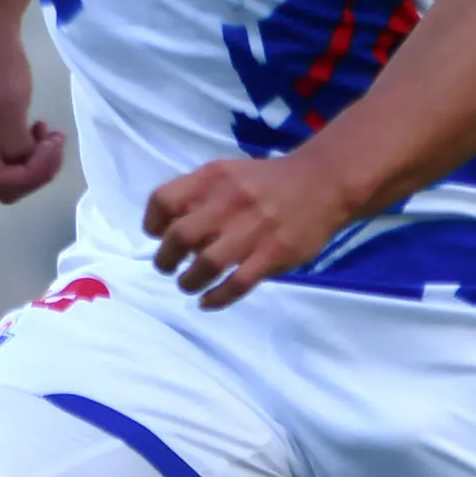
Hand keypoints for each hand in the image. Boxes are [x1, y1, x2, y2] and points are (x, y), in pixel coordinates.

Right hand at [0, 44, 68, 203]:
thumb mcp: (11, 104)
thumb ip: (17, 144)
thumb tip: (24, 165)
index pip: (1, 183)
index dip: (34, 174)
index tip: (55, 144)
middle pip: (4, 182)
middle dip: (35, 169)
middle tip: (57, 140)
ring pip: (8, 171)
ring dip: (34, 159)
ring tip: (50, 133)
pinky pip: (7, 154)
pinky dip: (27, 148)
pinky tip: (39, 129)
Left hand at [143, 153, 353, 310]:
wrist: (323, 182)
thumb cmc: (267, 182)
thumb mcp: (228, 174)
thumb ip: (198, 195)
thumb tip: (165, 230)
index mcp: (213, 178)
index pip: (164, 200)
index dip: (152, 222)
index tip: (156, 236)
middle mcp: (229, 202)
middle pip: (180, 236)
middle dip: (165, 259)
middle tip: (167, 267)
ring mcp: (253, 229)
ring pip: (206, 264)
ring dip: (188, 281)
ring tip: (187, 284)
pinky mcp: (274, 254)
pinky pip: (238, 284)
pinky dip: (217, 298)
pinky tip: (207, 301)